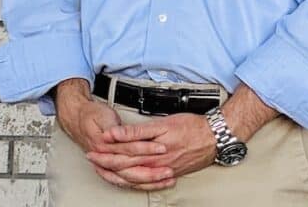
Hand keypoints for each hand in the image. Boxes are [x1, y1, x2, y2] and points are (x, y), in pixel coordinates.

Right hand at [53, 78, 172, 190]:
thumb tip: (119, 133)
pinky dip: (137, 182)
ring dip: (147, 181)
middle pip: (130, 170)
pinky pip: (123, 179)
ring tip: (165, 180)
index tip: (163, 149)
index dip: (147, 150)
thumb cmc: (91, 115)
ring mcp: (106, 162)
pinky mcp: (109, 164)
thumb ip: (115, 127)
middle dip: (151, 172)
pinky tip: (149, 183)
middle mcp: (106, 156)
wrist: (75, 116)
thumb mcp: (104, 116)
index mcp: (104, 146)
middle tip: (168, 171)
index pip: (129, 150)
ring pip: (128, 178)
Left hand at [91, 113, 215, 181]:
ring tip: (104, 170)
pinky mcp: (170, 174)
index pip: (122, 152)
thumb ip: (138, 130)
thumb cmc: (192, 127)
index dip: (106, 150)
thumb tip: (116, 133)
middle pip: (124, 166)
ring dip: (116, 173)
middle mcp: (155, 163)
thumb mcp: (164, 123)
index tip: (94, 147)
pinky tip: (128, 181)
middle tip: (93, 159)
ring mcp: (162, 170)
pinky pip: (147, 183)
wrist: (215, 137)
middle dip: (106, 163)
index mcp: (151, 149)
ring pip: (133, 176)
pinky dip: (135, 183)